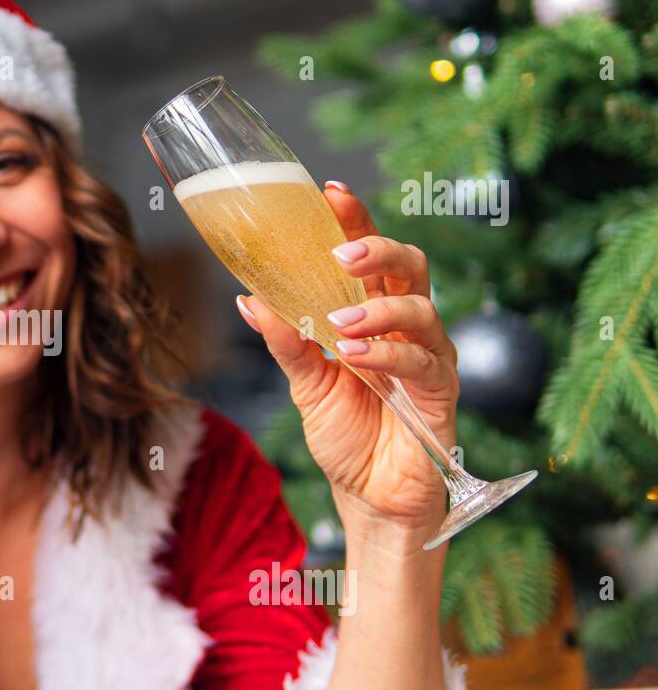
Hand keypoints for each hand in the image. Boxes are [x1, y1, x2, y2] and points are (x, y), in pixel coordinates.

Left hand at [236, 181, 457, 548]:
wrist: (370, 498)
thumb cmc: (346, 436)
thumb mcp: (306, 384)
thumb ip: (287, 341)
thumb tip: (248, 298)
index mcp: (373, 314)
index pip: (369, 256)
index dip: (356, 220)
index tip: (330, 191)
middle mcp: (405, 327)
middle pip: (409, 266)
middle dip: (378, 247)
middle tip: (340, 252)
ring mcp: (428, 356)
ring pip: (421, 308)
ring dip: (378, 309)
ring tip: (338, 324)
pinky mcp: (441, 391)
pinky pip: (422, 360)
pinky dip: (387, 353)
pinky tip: (355, 357)